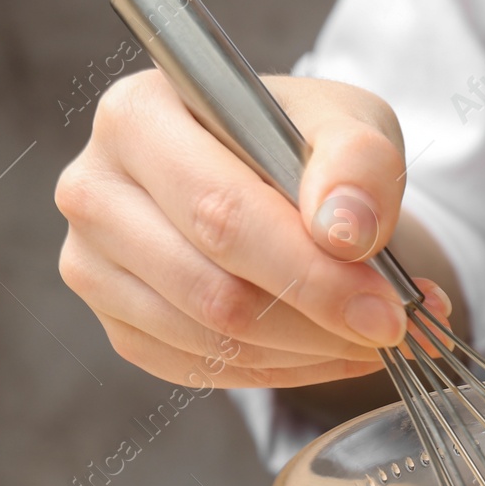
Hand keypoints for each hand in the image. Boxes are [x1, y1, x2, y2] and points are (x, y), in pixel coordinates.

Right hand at [55, 70, 455, 388]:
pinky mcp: (117, 322)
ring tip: (372, 332)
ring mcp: (93, 264)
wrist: (273, 175)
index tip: (387, 308)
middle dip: (317, 320)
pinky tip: (329, 346)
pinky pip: (201, 369)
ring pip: (209, 339)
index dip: (310, 272)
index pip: (223, 213)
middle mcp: (94, 189)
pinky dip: (281, 369)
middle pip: (211, 288)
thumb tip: (346, 233)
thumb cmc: (303, 142)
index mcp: (137, 116)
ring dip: (307, 350)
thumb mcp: (349, 122)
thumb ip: (359, 163)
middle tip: (391, 328)